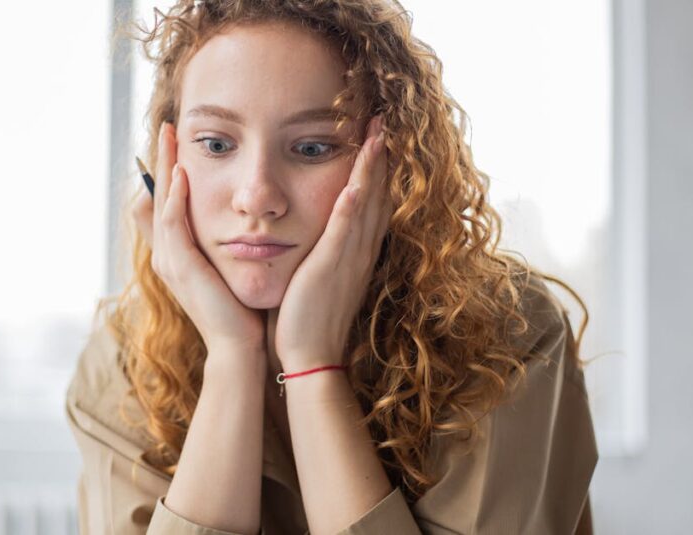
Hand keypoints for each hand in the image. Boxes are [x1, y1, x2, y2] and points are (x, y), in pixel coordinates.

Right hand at [132, 122, 265, 358]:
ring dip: (164, 167)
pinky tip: (181, 173)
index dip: (168, 172)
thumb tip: (243, 221)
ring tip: (169, 136)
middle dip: (161, 159)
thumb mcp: (233, 270)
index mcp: (178, 254)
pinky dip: (175, 196)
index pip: (167, 203)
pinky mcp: (180, 266)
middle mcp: (167, 254)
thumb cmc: (243, 312)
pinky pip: (172, 222)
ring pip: (161, 202)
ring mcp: (169, 261)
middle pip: (157, 195)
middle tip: (166, 126)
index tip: (178, 142)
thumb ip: (230, 245)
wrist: (240, 348)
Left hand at [273, 114, 392, 370]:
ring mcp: (348, 259)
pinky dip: (352, 207)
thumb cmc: (309, 319)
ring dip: (372, 169)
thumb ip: (322, 251)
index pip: (371, 202)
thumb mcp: (320, 277)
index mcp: (355, 252)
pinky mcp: (331, 269)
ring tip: (377, 133)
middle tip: (384, 120)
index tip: (376, 138)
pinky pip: (345, 233)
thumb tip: (313, 230)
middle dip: (380, 157)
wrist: (311, 357)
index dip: (376, 169)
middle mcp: (359, 251)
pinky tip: (356, 183)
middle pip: (377, 195)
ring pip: (366, 205)